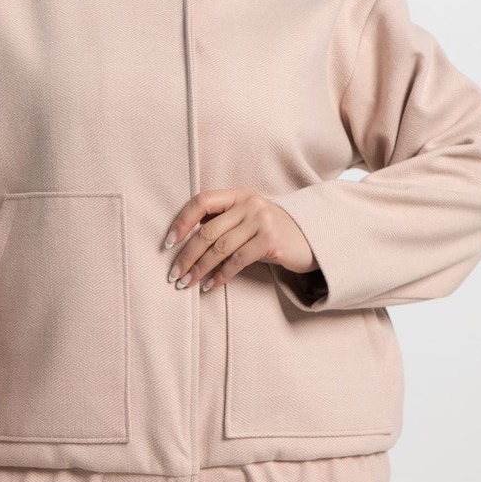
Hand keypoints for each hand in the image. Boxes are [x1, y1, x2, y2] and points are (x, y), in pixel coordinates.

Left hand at [164, 187, 317, 291]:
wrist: (312, 239)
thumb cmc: (271, 232)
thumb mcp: (247, 219)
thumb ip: (223, 222)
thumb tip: (184, 241)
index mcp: (239, 195)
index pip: (202, 201)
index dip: (182, 221)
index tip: (168, 243)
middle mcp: (249, 204)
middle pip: (208, 230)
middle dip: (187, 255)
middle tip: (174, 275)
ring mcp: (261, 221)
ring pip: (220, 248)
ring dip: (200, 269)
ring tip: (186, 284)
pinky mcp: (270, 241)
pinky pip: (237, 261)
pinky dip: (220, 276)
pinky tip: (209, 287)